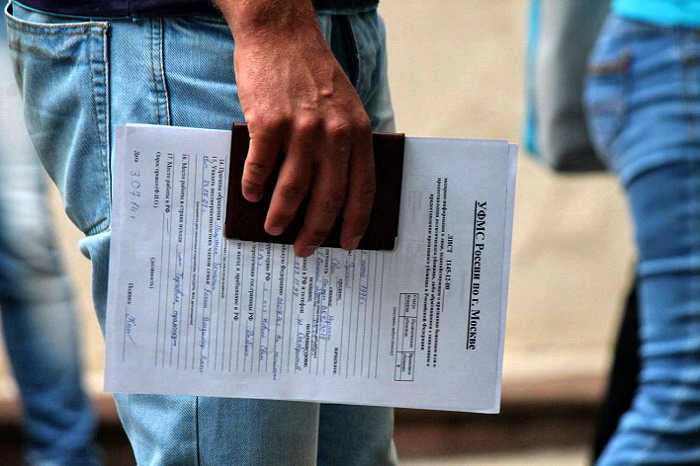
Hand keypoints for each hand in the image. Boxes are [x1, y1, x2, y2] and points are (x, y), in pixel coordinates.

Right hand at [217, 0, 374, 256]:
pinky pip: (260, 167)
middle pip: (328, 198)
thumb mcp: (346, 106)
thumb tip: (332, 194)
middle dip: (315, 231)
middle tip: (304, 250)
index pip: (363, 189)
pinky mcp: (269, 122)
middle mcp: (334, 134)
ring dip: (282, 216)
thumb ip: (345, 145)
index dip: (356, 222)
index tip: (348, 244)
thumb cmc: (313, 74)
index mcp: (357, 132)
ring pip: (293, 189)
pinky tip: (251, 195)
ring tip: (274, 229)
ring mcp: (301, 128)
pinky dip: (254, 186)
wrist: (281, 34)